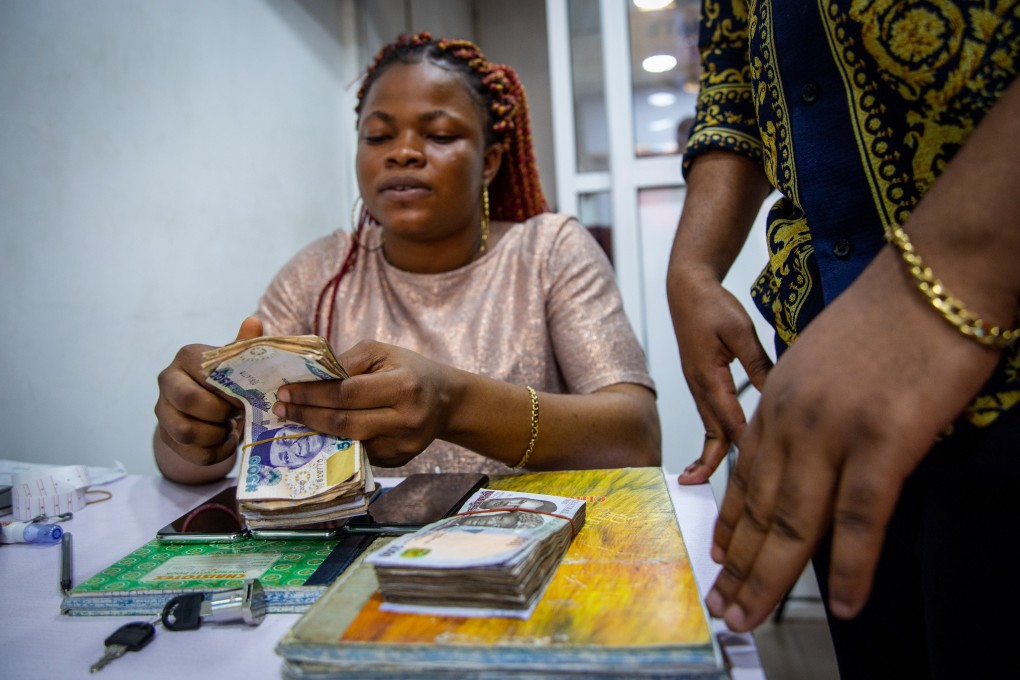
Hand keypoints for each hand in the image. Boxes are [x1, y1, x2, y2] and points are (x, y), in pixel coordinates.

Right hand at [154, 317, 262, 465]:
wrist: (207, 408)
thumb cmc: (226, 379)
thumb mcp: (236, 362)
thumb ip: (244, 346)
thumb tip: (253, 322)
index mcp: (186, 357)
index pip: (205, 373)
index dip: (229, 390)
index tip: (246, 397)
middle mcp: (167, 380)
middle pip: (189, 401)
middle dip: (220, 413)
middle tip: (238, 414)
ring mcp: (162, 411)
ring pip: (187, 432)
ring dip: (217, 436)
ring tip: (232, 430)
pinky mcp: (166, 437)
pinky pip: (192, 454)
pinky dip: (217, 454)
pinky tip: (228, 444)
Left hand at [271, 340, 455, 466]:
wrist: (446, 400)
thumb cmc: (409, 369)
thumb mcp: (381, 353)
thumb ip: (346, 362)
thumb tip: (306, 378)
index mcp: (403, 386)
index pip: (347, 393)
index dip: (312, 394)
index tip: (285, 391)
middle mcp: (406, 419)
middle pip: (345, 423)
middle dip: (307, 416)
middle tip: (281, 409)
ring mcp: (403, 445)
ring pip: (349, 443)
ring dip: (317, 433)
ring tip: (294, 421)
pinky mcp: (399, 460)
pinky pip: (359, 453)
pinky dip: (336, 444)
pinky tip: (319, 434)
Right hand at [669, 266, 771, 483]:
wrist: (687, 290)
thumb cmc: (713, 306)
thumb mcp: (740, 331)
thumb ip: (759, 364)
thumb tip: (780, 393)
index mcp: (708, 377)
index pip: (730, 421)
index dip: (747, 447)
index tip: (763, 470)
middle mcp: (700, 387)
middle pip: (712, 433)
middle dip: (712, 462)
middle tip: (710, 491)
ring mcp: (699, 386)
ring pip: (710, 427)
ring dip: (710, 453)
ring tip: (703, 480)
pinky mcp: (703, 383)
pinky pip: (710, 416)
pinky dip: (714, 436)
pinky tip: (719, 448)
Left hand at [706, 248, 1001, 630]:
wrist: (934, 275)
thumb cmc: (889, 317)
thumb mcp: (826, 362)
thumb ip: (810, 409)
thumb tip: (818, 454)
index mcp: (778, 399)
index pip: (745, 475)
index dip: (732, 525)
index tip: (721, 560)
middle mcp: (792, 419)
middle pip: (759, 509)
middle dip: (739, 566)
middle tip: (724, 609)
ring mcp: (833, 431)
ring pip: (793, 522)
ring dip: (770, 580)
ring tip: (752, 619)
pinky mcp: (881, 440)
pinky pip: (857, 520)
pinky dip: (848, 569)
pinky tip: (841, 603)